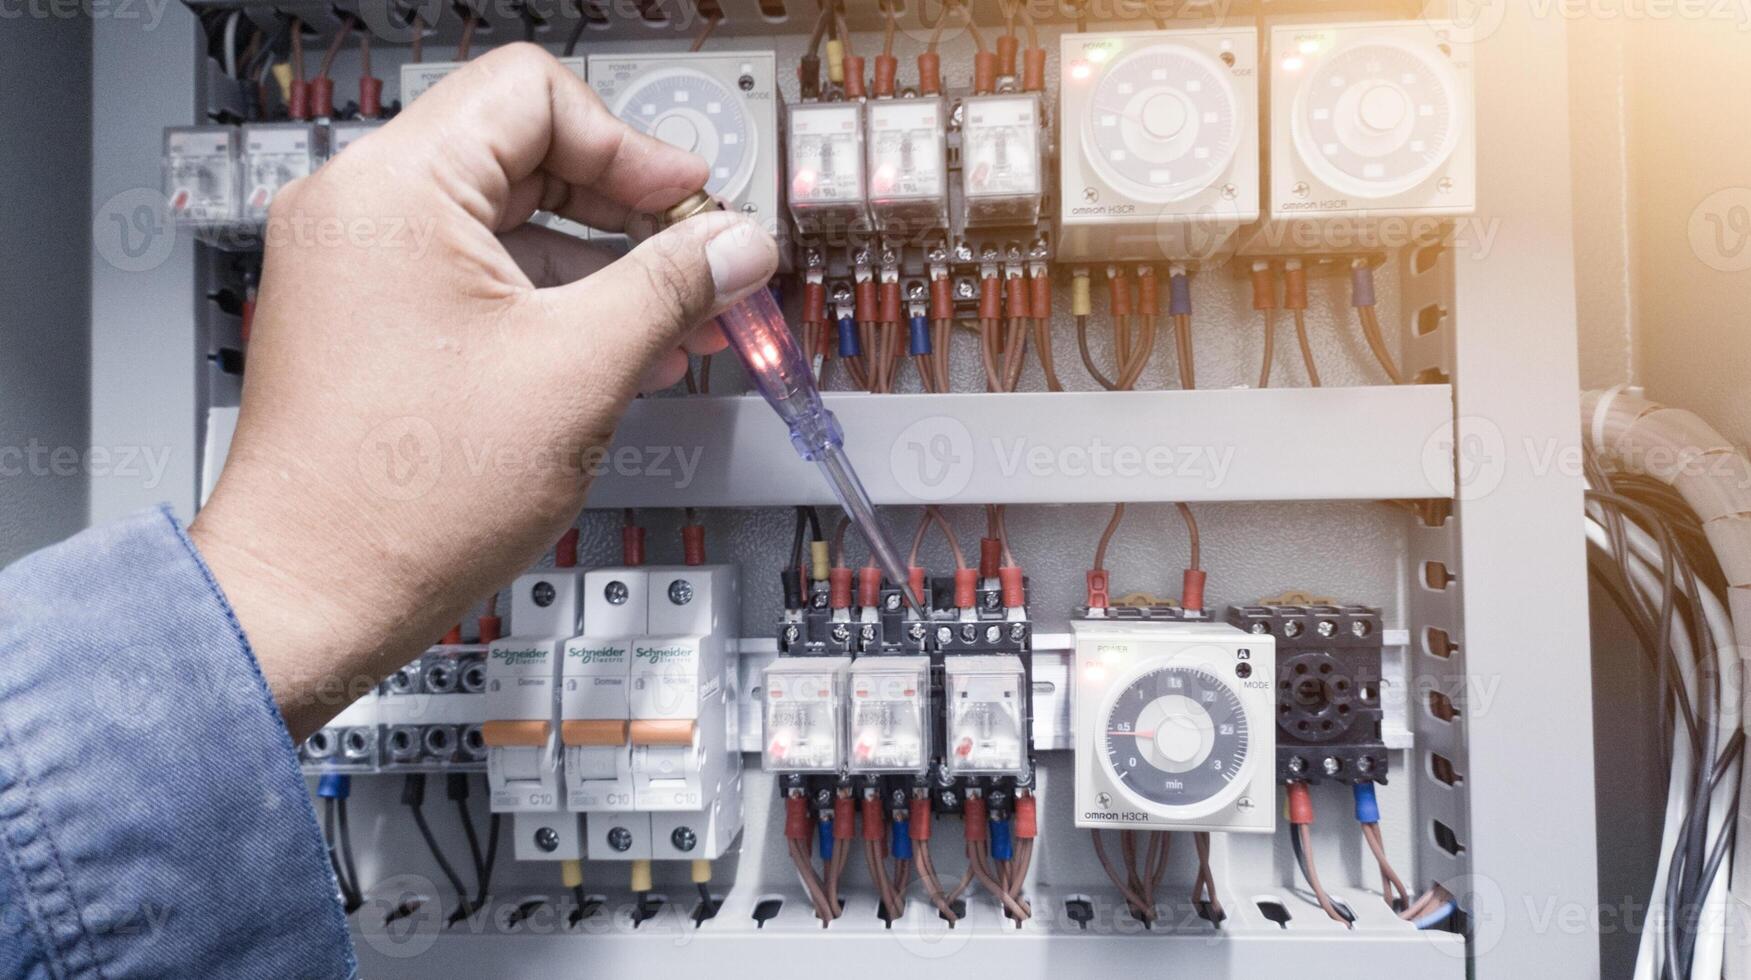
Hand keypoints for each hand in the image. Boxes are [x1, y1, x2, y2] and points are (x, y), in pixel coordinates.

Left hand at [189, 45, 777, 738]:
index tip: (693, 204)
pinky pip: (474, 279)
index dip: (632, 148)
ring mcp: (356, 268)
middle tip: (701, 262)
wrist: (310, 598)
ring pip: (505, 224)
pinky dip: (549, 304)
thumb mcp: (579, 373)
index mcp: (394, 190)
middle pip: (524, 154)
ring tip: (678, 325)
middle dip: (627, 213)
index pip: (535, 96)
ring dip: (599, 266)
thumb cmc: (401, 501)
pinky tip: (615, 353)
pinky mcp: (365, 322)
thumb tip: (735, 245)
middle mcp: (359, 211)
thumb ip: (672, 288)